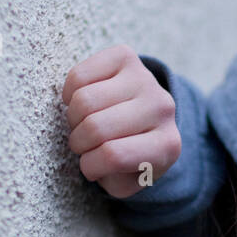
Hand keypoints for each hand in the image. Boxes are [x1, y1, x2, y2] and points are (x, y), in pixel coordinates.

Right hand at [62, 44, 180, 198]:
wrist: (148, 118)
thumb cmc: (132, 154)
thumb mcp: (128, 180)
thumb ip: (113, 180)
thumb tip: (96, 159)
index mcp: (167, 145)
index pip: (113, 155)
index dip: (90, 166)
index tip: (90, 167)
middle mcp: (162, 108)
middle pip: (96, 127)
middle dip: (78, 143)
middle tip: (83, 145)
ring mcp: (145, 79)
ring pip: (84, 101)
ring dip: (72, 119)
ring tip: (83, 124)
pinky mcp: (125, 56)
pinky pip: (79, 76)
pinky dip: (69, 94)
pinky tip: (82, 104)